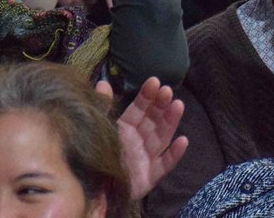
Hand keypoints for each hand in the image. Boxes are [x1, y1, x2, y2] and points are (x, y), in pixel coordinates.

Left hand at [100, 76, 187, 200]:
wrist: (90, 191)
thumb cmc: (93, 157)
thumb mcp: (98, 129)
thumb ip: (102, 108)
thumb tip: (102, 83)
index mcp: (125, 129)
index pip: (139, 109)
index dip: (146, 96)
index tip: (154, 81)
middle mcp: (138, 141)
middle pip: (153, 121)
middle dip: (161, 105)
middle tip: (167, 90)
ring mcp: (145, 159)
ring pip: (161, 138)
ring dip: (171, 121)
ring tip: (178, 105)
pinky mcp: (150, 177)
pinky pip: (164, 165)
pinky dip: (175, 154)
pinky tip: (183, 141)